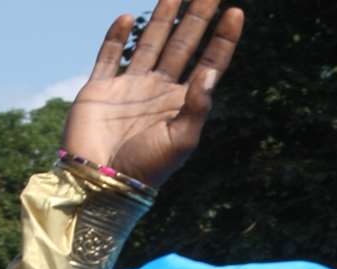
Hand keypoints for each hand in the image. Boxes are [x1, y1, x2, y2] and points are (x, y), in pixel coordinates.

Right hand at [60, 0, 244, 188]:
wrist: (101, 182)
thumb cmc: (146, 168)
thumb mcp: (181, 141)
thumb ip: (197, 107)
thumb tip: (210, 72)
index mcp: (181, 103)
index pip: (208, 63)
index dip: (222, 39)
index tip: (236, 13)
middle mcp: (158, 90)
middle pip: (182, 44)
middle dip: (197, 16)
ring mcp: (129, 86)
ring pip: (150, 41)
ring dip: (163, 16)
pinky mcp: (99, 88)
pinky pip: (110, 56)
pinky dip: (116, 37)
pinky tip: (126, 16)